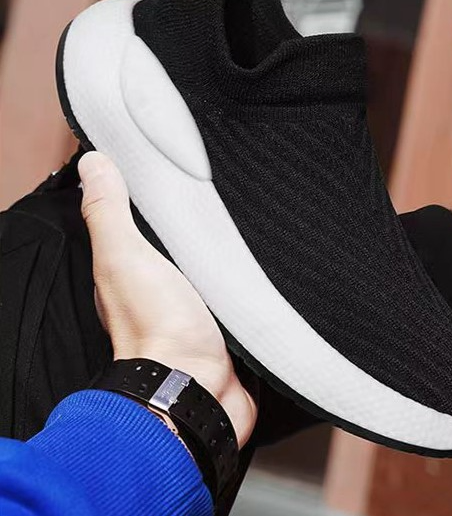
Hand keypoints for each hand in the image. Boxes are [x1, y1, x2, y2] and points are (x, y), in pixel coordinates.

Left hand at [78, 151, 256, 446]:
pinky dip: (246, 274)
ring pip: (213, 265)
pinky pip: (239, 288)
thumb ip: (109, 212)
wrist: (199, 385)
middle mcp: (161, 288)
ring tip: (247, 217)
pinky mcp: (229, 320)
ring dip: (227, 250)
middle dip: (199, 222)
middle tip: (220, 192)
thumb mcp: (125, 257)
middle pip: (181, 243)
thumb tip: (92, 163)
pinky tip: (262, 258)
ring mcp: (197, 306)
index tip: (172, 173)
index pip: (141, 223)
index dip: (154, 198)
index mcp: (130, 270)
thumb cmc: (159, 327)